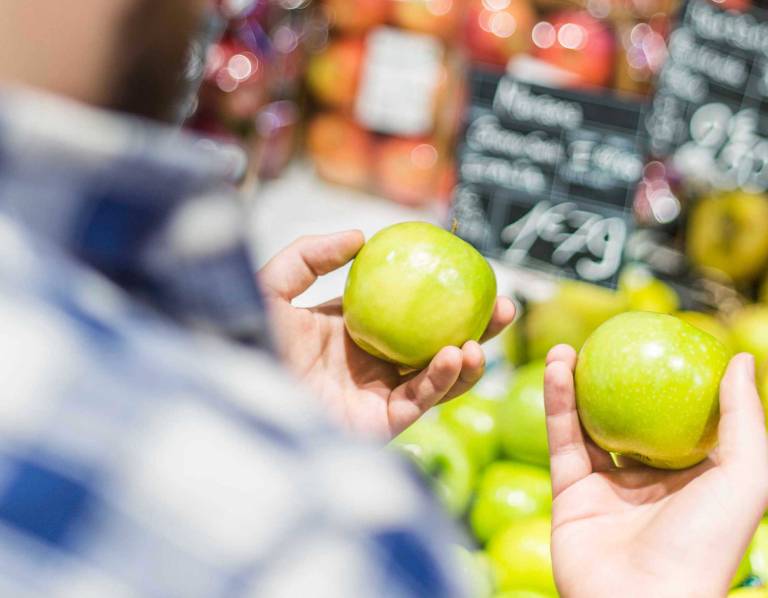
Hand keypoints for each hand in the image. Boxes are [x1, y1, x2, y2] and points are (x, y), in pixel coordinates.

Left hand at [258, 230, 514, 439]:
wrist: (232, 391)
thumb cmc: (243, 339)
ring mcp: (376, 394)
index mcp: (351, 331)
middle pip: (434, 343)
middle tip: (503, 306)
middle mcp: (369, 363)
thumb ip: (311, 255)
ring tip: (482, 338)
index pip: (407, 310)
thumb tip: (361, 235)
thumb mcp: (273, 285)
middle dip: (473, 328)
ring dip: (468, 359)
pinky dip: (442, 379)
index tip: (470, 272)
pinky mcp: (378, 424)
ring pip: (437, 377)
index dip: (440, 295)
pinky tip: (456, 355)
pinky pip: (420, 400)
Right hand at [544, 345, 767, 597]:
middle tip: (602, 344)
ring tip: (565, 349)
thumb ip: (744, 419)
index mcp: (692, 479)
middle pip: (627, 418)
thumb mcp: (745, 478)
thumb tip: (741, 359)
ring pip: (587, 425)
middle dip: (612, 380)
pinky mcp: (570, 494)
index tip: (654, 343)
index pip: (677, 420)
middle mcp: (648, 482)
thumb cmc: (705, 546)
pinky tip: (557, 370)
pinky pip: (562, 441)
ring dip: (574, 385)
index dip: (665, 381)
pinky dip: (556, 404)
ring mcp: (606, 488)